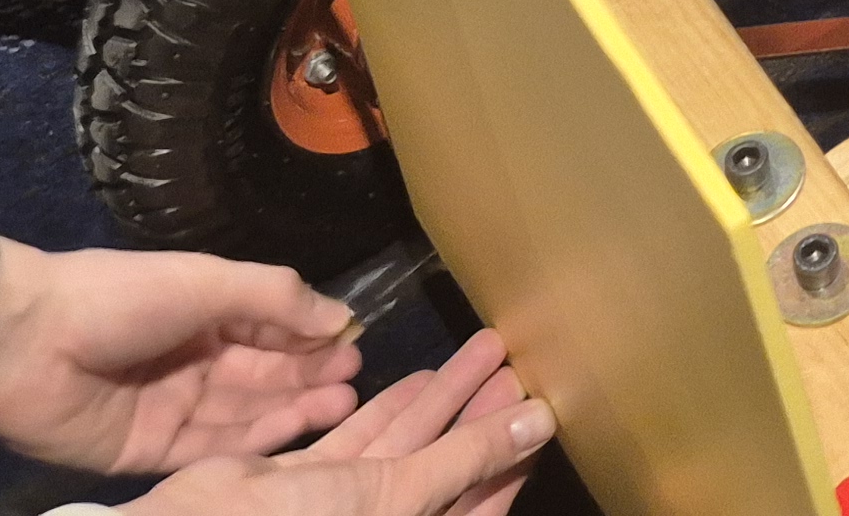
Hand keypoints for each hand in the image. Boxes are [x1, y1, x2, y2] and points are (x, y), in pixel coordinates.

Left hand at [0, 242, 364, 472]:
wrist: (23, 343)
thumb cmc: (120, 297)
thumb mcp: (207, 281)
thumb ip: (274, 300)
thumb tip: (340, 316)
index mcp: (201, 311)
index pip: (268, 327)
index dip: (310, 336)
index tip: (354, 343)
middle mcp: (191, 360)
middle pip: (262, 375)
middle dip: (309, 375)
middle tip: (355, 378)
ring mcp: (171, 409)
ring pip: (244, 414)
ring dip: (293, 408)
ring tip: (342, 401)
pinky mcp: (149, 453)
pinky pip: (210, 450)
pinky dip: (253, 441)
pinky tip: (292, 429)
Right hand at [131, 329, 554, 515]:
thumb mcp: (397, 493)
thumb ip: (467, 458)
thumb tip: (542, 423)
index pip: (476, 506)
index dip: (508, 461)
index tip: (541, 409)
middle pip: (447, 469)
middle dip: (481, 416)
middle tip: (515, 361)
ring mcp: (342, 507)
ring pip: (406, 448)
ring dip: (443, 400)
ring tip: (484, 347)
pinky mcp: (305, 484)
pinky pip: (359, 443)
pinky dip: (387, 410)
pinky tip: (420, 374)